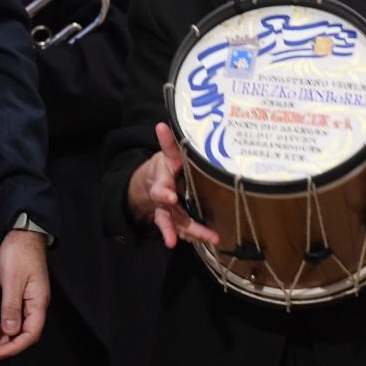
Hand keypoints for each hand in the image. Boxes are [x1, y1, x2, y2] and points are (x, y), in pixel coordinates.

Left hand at [0, 228, 49, 361]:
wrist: (24, 233)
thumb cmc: (20, 254)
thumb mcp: (13, 281)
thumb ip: (11, 307)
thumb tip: (9, 332)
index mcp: (38, 303)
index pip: (30, 334)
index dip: (12, 347)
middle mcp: (36, 305)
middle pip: (24, 334)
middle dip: (5, 347)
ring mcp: (29, 301)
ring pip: (17, 328)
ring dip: (2, 339)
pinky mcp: (21, 296)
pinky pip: (13, 318)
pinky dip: (2, 328)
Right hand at [127, 123, 218, 249]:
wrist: (153, 183)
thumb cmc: (164, 168)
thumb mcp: (165, 156)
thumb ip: (167, 144)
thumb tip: (162, 125)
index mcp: (161, 186)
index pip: (160, 191)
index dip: (164, 194)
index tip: (171, 197)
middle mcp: (164, 204)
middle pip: (170, 217)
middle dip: (178, 227)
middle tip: (196, 235)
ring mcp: (172, 215)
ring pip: (180, 227)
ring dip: (195, 234)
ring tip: (212, 240)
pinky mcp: (179, 221)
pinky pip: (187, 230)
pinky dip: (198, 236)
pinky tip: (213, 239)